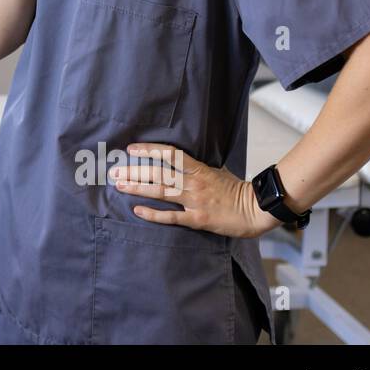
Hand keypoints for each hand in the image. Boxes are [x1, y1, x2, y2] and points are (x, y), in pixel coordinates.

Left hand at [109, 143, 278, 238]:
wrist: (255, 210)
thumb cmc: (236, 189)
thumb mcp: (216, 170)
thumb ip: (197, 166)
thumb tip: (178, 159)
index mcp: (199, 169)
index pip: (170, 154)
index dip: (149, 150)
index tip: (131, 149)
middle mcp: (194, 183)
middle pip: (159, 174)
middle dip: (134, 172)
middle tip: (114, 171)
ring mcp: (195, 201)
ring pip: (161, 192)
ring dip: (138, 188)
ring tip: (119, 185)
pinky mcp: (197, 220)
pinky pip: (171, 217)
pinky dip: (153, 214)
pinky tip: (137, 210)